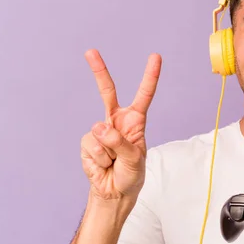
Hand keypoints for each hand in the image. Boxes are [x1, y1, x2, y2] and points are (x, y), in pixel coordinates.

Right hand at [80, 49, 161, 202]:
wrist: (115, 192)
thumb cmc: (131, 174)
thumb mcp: (135, 159)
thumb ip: (120, 143)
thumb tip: (99, 128)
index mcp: (135, 121)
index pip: (144, 95)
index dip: (150, 76)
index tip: (156, 57)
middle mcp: (116, 121)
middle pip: (107, 92)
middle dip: (99, 71)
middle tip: (91, 51)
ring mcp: (100, 130)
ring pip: (100, 133)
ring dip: (109, 154)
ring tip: (114, 162)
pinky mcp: (87, 142)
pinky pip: (92, 147)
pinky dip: (99, 160)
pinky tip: (103, 165)